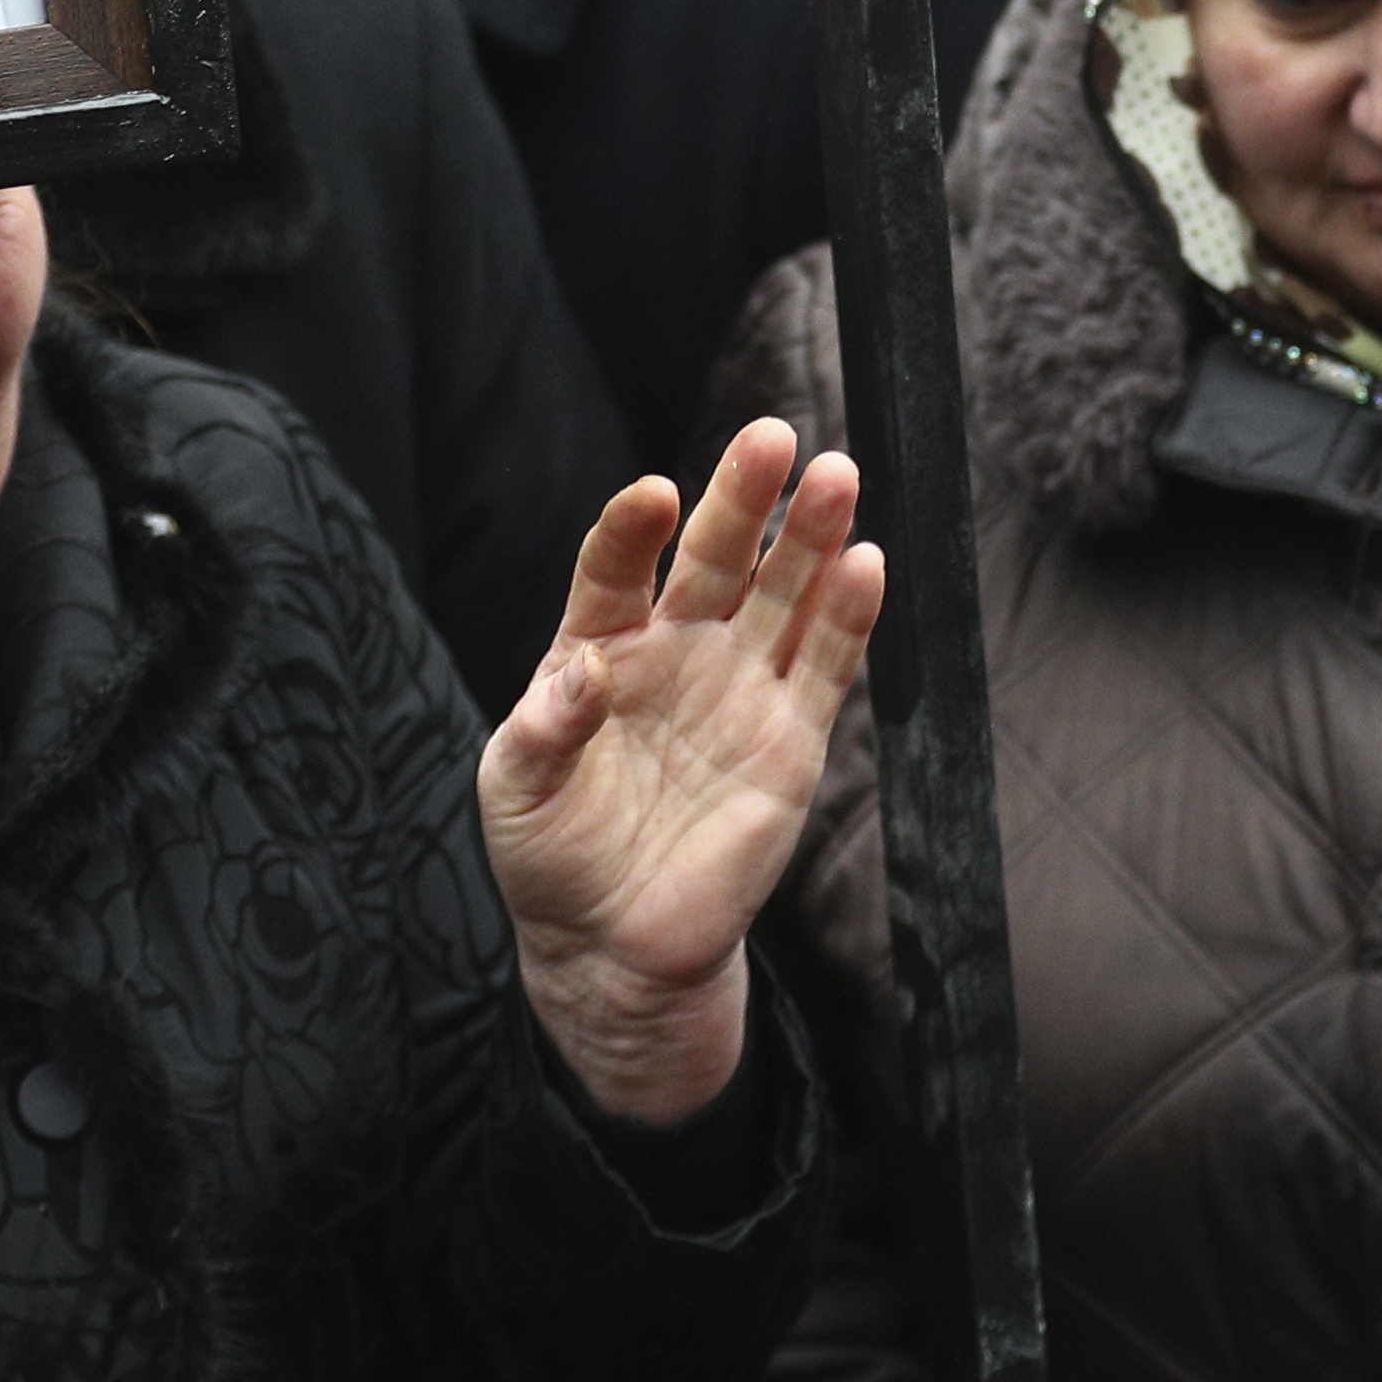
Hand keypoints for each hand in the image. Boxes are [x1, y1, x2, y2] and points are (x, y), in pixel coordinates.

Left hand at [482, 418, 885, 1125]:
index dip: (635, 530)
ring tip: (836, 476)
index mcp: (597, 646)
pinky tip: (866, 564)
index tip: (654, 497)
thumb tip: (579, 672)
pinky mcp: (791, 739)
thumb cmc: (551, 854)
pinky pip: (824, 666)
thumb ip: (542, 729)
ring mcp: (738, 689)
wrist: (615, 945)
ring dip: (813, 537)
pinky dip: (848, 618)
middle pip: (716, 558)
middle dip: (744, 498)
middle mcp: (676, 651)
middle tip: (772, 437)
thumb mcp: (515, 791)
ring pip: (783, 595)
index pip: (618, 567)